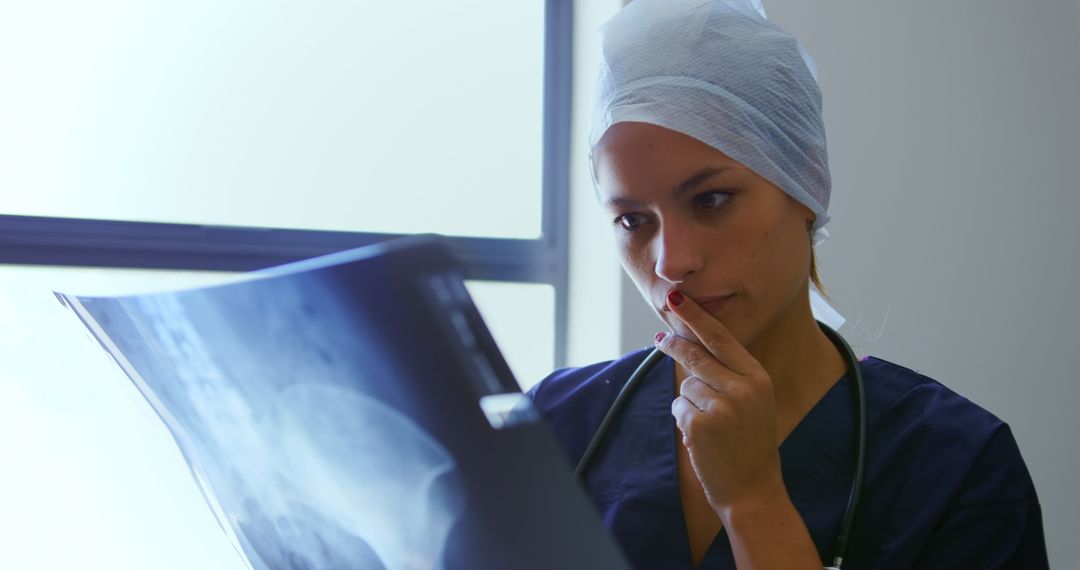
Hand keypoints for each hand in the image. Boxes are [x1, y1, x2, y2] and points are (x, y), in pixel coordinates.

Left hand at [654, 291, 784, 514]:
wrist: (753, 489)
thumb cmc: (750, 443)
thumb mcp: (753, 402)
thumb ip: (730, 374)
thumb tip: (691, 346)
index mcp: (757, 377)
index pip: (721, 338)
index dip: (696, 317)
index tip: (676, 300)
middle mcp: (741, 387)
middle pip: (696, 355)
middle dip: (674, 345)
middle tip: (659, 339)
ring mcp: (721, 406)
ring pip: (686, 385)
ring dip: (688, 402)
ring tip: (710, 426)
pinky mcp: (700, 424)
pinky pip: (679, 408)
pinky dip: (684, 420)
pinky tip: (702, 438)